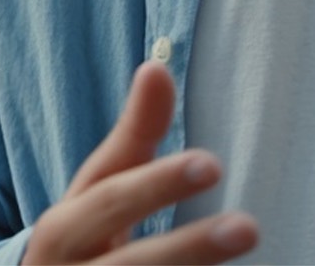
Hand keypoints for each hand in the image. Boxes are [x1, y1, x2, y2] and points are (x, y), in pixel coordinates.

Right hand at [24, 61, 259, 264]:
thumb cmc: (85, 238)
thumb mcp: (98, 190)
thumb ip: (132, 136)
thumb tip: (157, 66)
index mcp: (62, 232)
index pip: (110, 202)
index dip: (158, 185)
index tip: (214, 164)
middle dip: (187, 249)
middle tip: (249, 227)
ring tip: (252, 249)